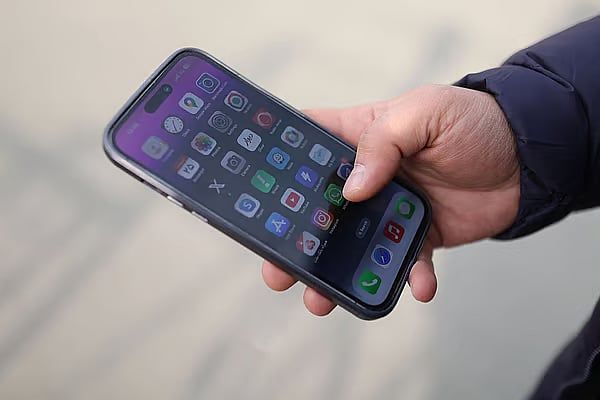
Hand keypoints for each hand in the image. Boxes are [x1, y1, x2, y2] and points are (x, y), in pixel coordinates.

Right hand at [262, 85, 519, 315]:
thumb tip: (354, 190)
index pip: (305, 147)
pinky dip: (409, 279)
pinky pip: (406, 263)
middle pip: (319, 209)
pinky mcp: (418, 235)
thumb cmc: (472, 121)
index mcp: (358, 137)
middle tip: (277, 269)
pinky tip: (417, 287)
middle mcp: (367, 176)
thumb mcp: (424, 113)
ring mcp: (389, 209)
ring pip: (352, 245)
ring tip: (322, 299)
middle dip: (296, 240)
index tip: (252, 193)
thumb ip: (385, 142)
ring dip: (337, 273)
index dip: (277, 165)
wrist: (527, 157)